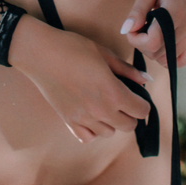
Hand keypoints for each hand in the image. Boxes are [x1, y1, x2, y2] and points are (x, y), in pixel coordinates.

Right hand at [8, 15, 151, 143]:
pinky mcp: (68, 121)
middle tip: (123, 99)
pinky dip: (93, 130)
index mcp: (113, 92)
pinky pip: (88, 137)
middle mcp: (100, 110)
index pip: (141, 111)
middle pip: (129, 126)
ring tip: (104, 104)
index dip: (143, 102)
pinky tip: (90, 115)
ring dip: (111, 122)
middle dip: (131, 114)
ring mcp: (83, 118)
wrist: (39, 53)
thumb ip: (127, 70)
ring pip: (109, 133)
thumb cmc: (72, 47)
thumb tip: (146, 79)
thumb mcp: (104, 54)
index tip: (137, 95)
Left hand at [121, 0, 185, 68]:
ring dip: (154, 50)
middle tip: (140, 25)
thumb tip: (126, 30)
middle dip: (142, 44)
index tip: (131, 27)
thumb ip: (138, 10)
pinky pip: (181, 60)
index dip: (135, 39)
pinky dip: (168, 56)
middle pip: (158, 53)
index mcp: (177, 13)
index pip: (152, 42)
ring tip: (151, 29)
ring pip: (168, 59)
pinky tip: (161, 40)